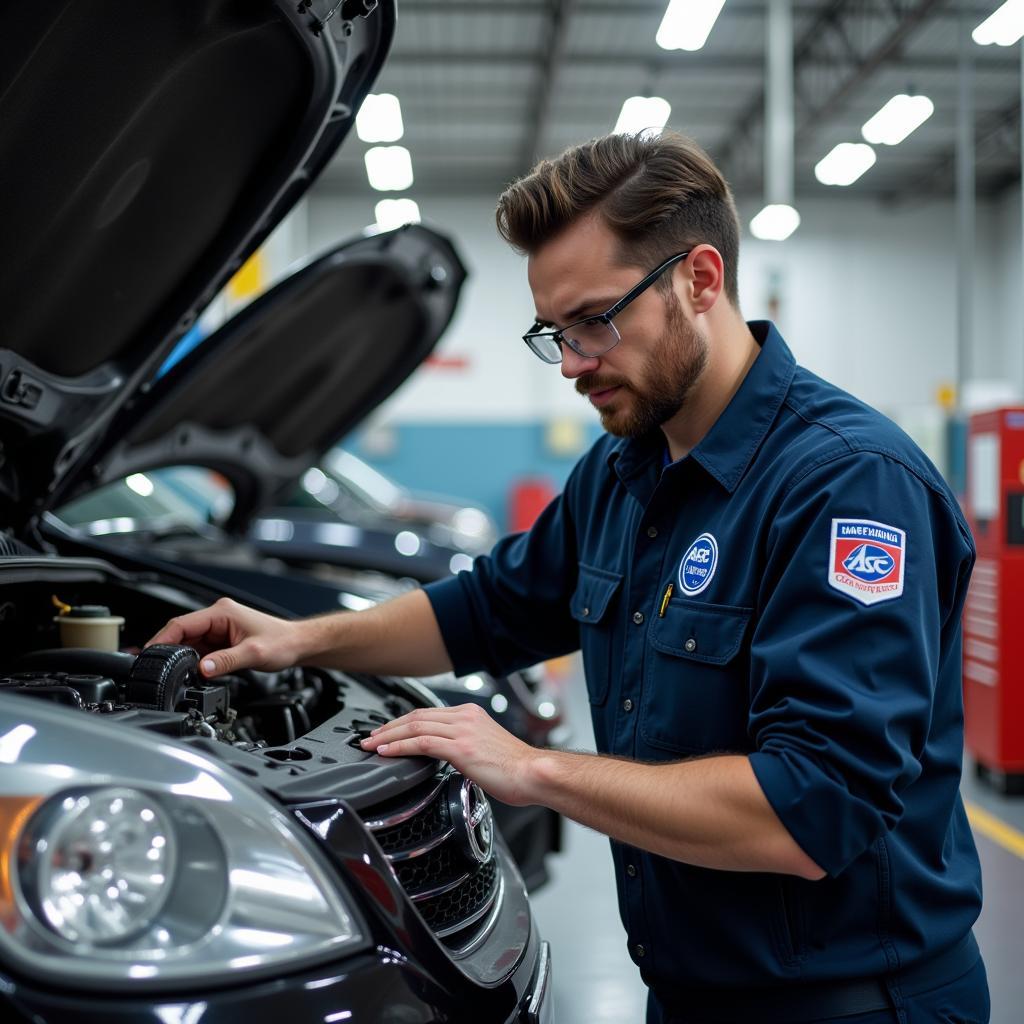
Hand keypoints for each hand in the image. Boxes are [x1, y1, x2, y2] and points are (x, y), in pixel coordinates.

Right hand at [146, 597, 301, 677]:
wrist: (297, 644)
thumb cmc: (282, 642)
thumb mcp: (253, 654)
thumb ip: (226, 662)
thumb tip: (202, 669)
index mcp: (222, 612)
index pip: (181, 623)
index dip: (162, 639)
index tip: (148, 654)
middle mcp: (218, 617)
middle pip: (181, 632)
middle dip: (166, 649)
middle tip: (154, 668)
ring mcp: (218, 628)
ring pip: (188, 642)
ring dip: (179, 656)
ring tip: (170, 672)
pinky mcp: (221, 640)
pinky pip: (198, 649)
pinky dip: (190, 659)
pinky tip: (186, 670)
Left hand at [360, 703, 543, 806]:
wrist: (533, 773)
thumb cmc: (515, 767)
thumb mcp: (485, 748)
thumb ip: (464, 746)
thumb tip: (447, 756)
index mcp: (471, 714)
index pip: (427, 713)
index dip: (402, 722)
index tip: (386, 732)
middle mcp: (465, 717)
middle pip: (416, 716)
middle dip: (389, 727)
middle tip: (370, 737)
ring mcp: (462, 730)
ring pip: (415, 726)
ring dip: (388, 736)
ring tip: (371, 745)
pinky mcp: (461, 747)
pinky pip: (422, 742)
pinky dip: (400, 746)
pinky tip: (386, 752)